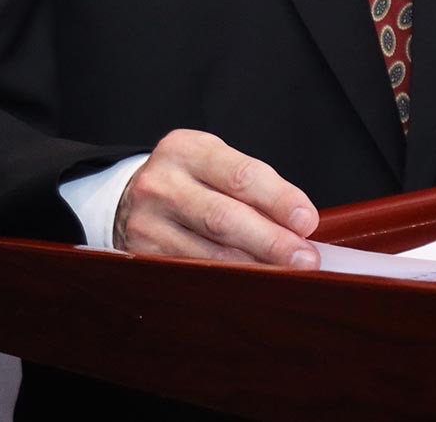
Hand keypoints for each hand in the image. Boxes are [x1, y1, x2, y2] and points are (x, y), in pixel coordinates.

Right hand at [114, 128, 319, 268]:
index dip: (278, 200)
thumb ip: (254, 186)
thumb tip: (300, 223)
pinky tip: (251, 285)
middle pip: (224, 218)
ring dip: (254, 267)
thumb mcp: (215, 163)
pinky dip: (227, 281)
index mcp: (186, 150)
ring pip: (208, 253)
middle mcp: (161, 184)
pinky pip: (192, 274)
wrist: (128, 198)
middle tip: (305, 258)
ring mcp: (147, 223)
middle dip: (271, 241)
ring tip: (287, 274)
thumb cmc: (187, 179)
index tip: (307, 221)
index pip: (240, 175)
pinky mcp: (141, 256)